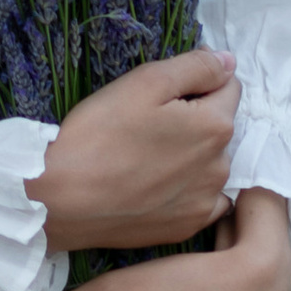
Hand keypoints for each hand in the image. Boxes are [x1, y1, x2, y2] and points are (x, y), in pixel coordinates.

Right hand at [23, 48, 239, 255]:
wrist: (61, 200)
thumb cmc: (100, 134)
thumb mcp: (145, 82)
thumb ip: (196, 67)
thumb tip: (229, 62)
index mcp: (216, 127)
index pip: (228, 88)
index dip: (197, 81)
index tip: (163, 91)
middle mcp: (221, 167)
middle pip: (218, 128)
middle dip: (194, 119)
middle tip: (146, 124)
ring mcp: (204, 202)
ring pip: (209, 165)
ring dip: (191, 156)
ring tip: (145, 157)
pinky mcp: (185, 228)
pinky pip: (201, 201)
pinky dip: (187, 191)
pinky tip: (155, 187)